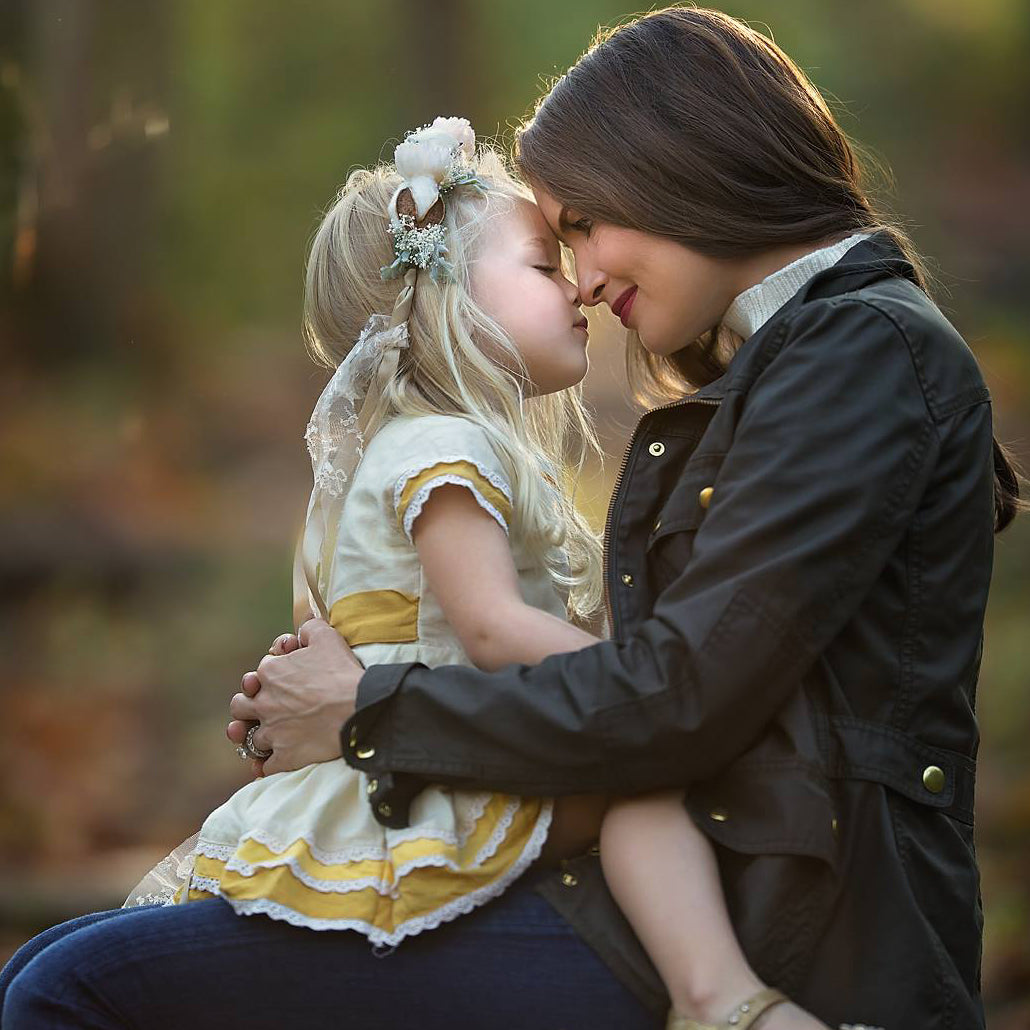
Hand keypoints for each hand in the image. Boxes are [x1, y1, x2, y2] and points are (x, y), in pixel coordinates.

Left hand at [226, 618, 363, 775]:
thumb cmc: (343, 673)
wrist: (359, 708)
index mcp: (271, 673)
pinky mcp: (283, 756)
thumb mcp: (328, 638)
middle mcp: (265, 703)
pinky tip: (270, 763)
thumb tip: (303, 625)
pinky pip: (264, 766)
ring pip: (248, 738)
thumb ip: (309, 627)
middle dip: (249, 706)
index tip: (286, 680)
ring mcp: (272, 732)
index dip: (272, 675)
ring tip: (260, 738)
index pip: (259, 673)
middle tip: (264, 708)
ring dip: (253, 737)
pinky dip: (265, 765)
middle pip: (240, 706)